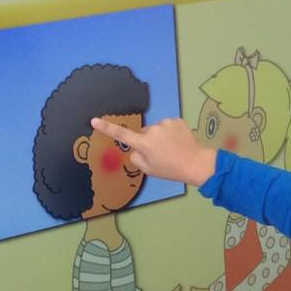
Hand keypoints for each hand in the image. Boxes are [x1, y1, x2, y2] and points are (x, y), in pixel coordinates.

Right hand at [91, 117, 216, 187]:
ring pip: (156, 129)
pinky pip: (168, 126)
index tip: (94, 120)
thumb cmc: (170, 169)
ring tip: (171, 149)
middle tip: (160, 154)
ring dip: (160, 137)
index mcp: (144, 143)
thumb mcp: (148, 170)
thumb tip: (134, 148)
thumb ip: (136, 158)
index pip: (121, 134)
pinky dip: (171, 132)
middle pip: (143, 133)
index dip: (106, 128)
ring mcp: (166, 123)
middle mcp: (153, 130)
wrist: (196, 163)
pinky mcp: (177, 120)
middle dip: (147, 141)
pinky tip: (178, 142)